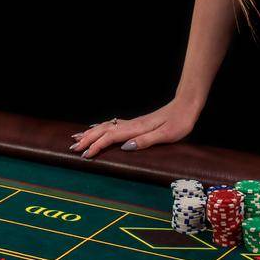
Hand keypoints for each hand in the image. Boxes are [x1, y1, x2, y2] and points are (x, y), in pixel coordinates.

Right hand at [69, 98, 197, 158]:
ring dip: (91, 132)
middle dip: (87, 139)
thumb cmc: (180, 122)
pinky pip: (113, 125)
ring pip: (106, 126)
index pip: (110, 137)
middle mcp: (132, 125)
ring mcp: (133, 123)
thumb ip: (145, 141)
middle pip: (104, 130)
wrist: (186, 105)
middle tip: (72, 147)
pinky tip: (97, 127)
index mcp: (136, 129)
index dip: (96, 146)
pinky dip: (101, 127)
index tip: (84, 154)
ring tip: (77, 136)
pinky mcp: (137, 123)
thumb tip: (124, 147)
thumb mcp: (166, 135)